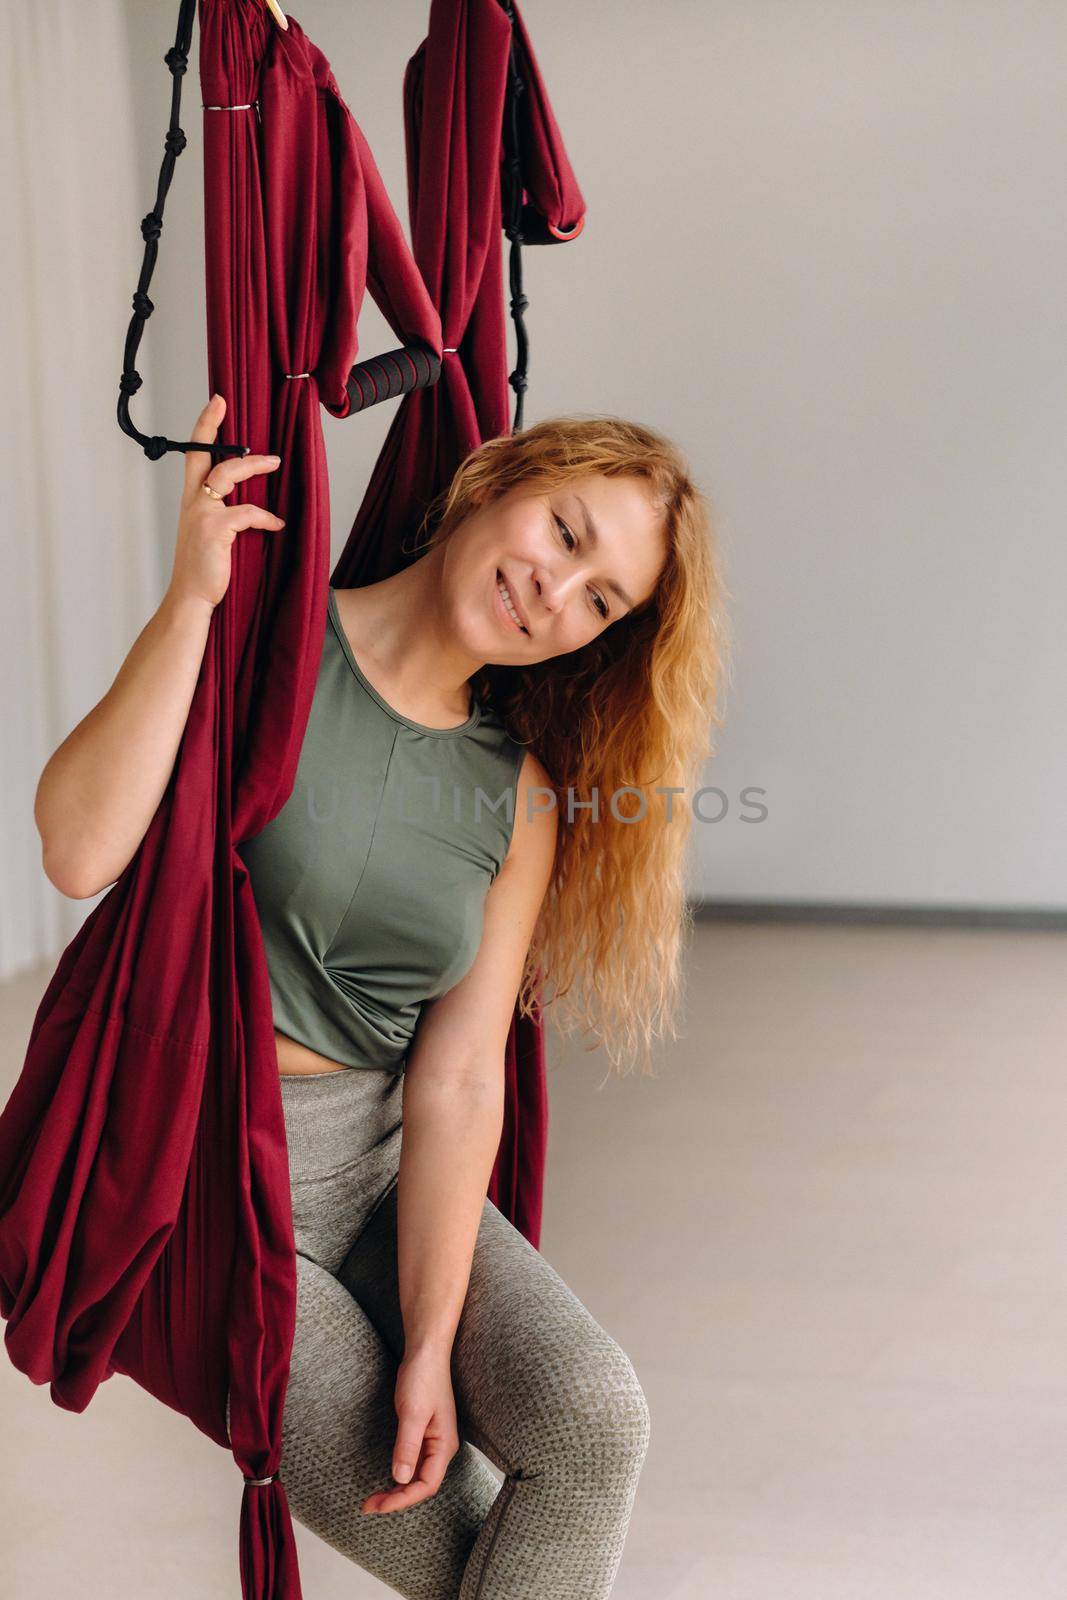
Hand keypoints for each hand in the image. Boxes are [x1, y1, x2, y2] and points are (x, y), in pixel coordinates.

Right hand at [167, 394, 285, 611]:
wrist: (191, 597)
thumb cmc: (204, 568)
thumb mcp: (209, 534)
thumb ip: (223, 514)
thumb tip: (248, 502)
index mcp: (191, 501)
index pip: (193, 456)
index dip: (203, 428)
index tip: (215, 403)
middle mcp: (192, 502)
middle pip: (202, 454)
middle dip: (212, 426)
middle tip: (227, 405)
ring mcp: (201, 513)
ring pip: (227, 475)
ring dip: (253, 465)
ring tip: (274, 463)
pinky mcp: (215, 529)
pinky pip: (246, 512)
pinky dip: (265, 517)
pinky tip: (277, 524)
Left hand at [361, 1345, 459, 1514]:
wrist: (425, 1351)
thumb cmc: (423, 1378)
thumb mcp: (413, 1413)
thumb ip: (407, 1446)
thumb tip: (399, 1479)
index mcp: (444, 1445)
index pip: (426, 1485)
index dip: (403, 1500)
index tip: (379, 1506)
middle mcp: (441, 1447)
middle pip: (420, 1484)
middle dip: (396, 1499)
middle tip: (368, 1506)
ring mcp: (432, 1440)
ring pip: (415, 1475)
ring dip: (396, 1489)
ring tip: (373, 1498)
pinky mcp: (422, 1433)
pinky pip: (412, 1462)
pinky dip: (398, 1475)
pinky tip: (387, 1479)